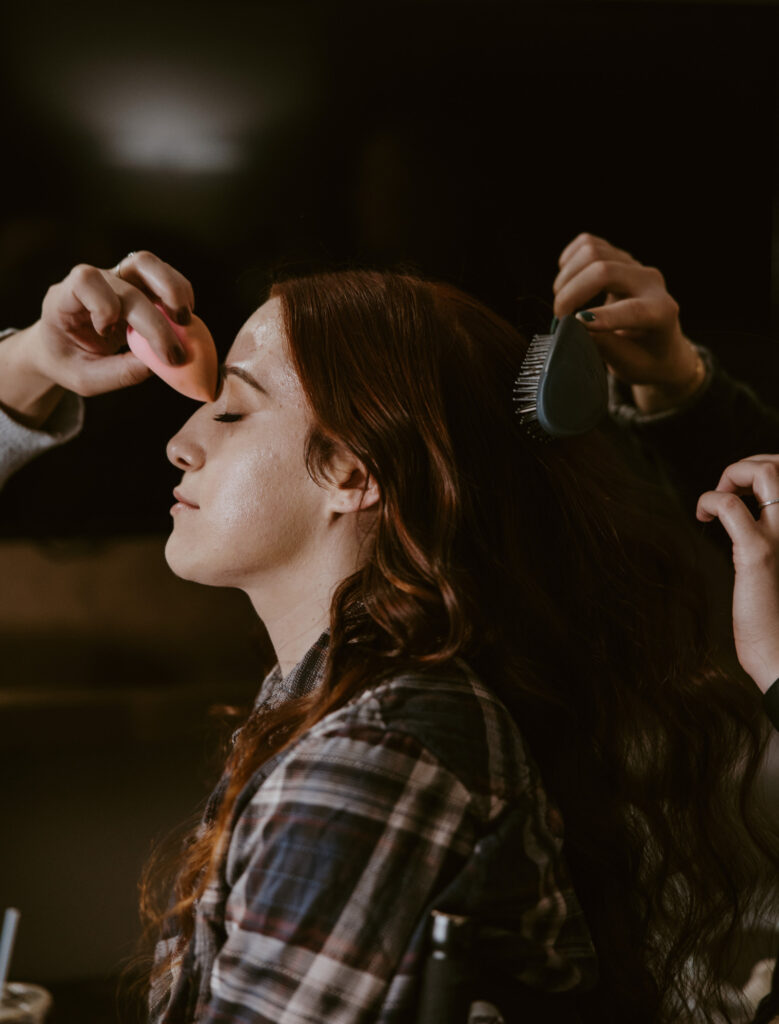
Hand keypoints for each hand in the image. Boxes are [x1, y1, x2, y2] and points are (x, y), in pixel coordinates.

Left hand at [0, 251, 194, 427]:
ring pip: (146, 263)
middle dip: (155, 318)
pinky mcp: (137, 284)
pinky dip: (179, 294)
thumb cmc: (69, 362)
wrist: (62, 348)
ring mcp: (116, 278)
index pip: (84, 280)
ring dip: (173, 290)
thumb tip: (157, 365)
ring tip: (185, 323)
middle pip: (127, 277)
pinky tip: (183, 321)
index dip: (104, 306)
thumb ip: (119, 373)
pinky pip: (162, 276)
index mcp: (65, 298)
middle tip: (174, 354)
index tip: (109, 334)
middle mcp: (94, 281)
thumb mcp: (86, 379)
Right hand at [553, 233, 703, 412]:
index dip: (602, 316)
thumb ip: (604, 345)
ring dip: (567, 277)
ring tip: (565, 302)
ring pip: (592, 251)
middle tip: (559, 317)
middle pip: (605, 270)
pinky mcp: (619, 256)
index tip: (574, 324)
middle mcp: (650, 282)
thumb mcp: (628, 364)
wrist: (660, 345)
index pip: (633, 309)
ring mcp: (634, 265)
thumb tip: (575, 327)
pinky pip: (587, 244)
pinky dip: (569, 261)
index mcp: (662, 312)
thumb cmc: (645, 360)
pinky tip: (569, 282)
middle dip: (572, 292)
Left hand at [697, 455, 778, 692]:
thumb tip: (753, 508)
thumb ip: (773, 534)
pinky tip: (701, 516)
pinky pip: (729, 507)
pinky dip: (709, 500)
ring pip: (767, 474)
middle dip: (751, 464)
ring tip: (719, 494)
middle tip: (729, 488)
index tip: (746, 491)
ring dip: (734, 473)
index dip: (769, 469)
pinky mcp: (759, 554)